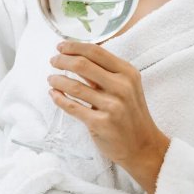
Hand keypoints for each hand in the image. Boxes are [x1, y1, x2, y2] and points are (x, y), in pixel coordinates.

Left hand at [49, 41, 169, 193]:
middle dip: (62, 61)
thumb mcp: (127, 86)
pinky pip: (73, 107)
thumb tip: (77, 56)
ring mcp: (112, 106)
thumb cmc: (130, 113)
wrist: (143, 146)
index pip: (96, 52)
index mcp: (127, 73)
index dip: (74, 46)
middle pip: (83, 65)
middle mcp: (122, 87)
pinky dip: (59, 99)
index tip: (61, 46)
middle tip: (53, 61)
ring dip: (58, 80)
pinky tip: (53, 94)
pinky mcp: (101, 123)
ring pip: (74, 87)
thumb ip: (105, 72)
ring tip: (51, 79)